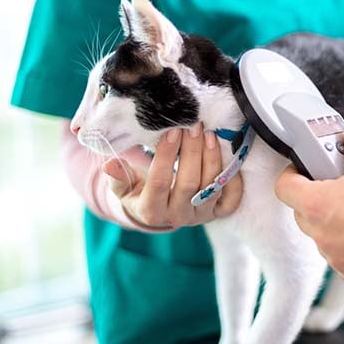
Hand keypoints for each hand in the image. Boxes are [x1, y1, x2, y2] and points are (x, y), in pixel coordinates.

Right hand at [102, 123, 242, 228]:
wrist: (159, 213)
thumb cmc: (139, 193)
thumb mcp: (123, 188)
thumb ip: (117, 177)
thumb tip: (110, 164)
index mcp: (151, 212)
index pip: (159, 182)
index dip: (166, 156)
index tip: (171, 131)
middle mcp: (178, 217)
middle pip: (188, 184)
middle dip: (192, 152)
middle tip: (193, 126)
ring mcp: (200, 216)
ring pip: (211, 188)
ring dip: (211, 159)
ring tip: (208, 134)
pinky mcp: (218, 214)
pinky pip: (231, 199)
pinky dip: (233, 179)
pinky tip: (227, 156)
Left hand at [275, 118, 343, 286]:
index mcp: (318, 205)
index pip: (284, 189)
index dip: (292, 176)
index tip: (303, 172)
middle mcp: (323, 236)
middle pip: (303, 214)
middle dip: (315, 200)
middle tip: (337, 188)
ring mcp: (338, 259)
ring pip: (324, 238)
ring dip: (334, 225)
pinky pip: (342, 258)